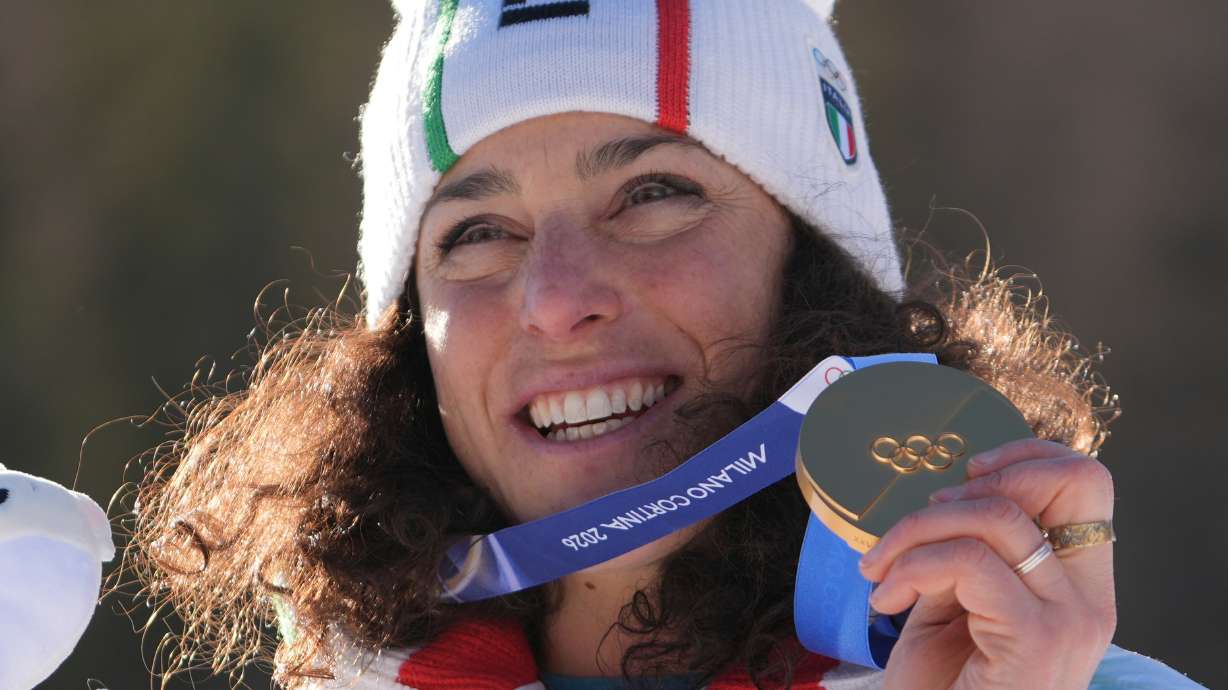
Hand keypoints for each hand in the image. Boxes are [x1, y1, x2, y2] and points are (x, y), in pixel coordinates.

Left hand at [856, 439, 1116, 689]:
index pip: (1088, 483)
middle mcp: (1090, 599)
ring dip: (914, 530)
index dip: (1028, 456)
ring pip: (997, 516)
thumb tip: (947, 497)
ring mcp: (1071, 619)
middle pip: (1067, 482)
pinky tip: (884, 599)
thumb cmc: (942, 686)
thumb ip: (966, 549)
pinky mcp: (1035, 639)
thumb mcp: (954, 602)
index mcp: (1078, 585)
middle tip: (918, 523)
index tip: (965, 472)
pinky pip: (968, 562)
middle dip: (977, 483)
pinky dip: (910, 568)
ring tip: (879, 569)